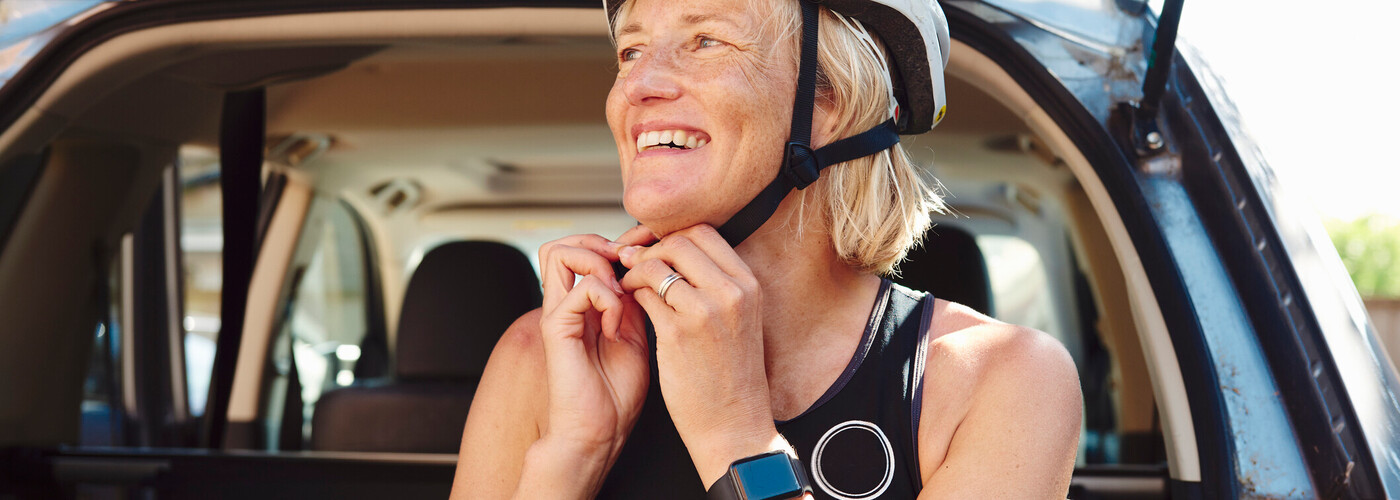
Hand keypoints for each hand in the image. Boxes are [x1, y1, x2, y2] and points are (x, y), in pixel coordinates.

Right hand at [533, 227, 655, 490]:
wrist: (599, 433)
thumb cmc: (616, 394)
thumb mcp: (635, 335)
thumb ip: (633, 302)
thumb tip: (644, 270)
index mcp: (582, 305)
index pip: (583, 250)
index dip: (615, 243)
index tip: (645, 254)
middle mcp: (565, 304)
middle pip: (563, 243)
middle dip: (600, 243)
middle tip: (628, 265)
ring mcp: (557, 315)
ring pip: (559, 253)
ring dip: (598, 263)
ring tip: (620, 292)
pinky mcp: (556, 330)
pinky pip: (578, 289)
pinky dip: (606, 299)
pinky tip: (616, 325)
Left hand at [617, 224, 783, 485]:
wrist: (734, 424)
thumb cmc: (732, 375)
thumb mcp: (739, 320)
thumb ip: (717, 285)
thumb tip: (677, 253)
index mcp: (749, 285)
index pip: (705, 233)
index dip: (672, 236)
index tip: (655, 249)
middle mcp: (731, 293)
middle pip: (680, 241)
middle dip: (650, 248)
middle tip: (632, 262)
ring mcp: (705, 312)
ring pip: (657, 265)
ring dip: (635, 270)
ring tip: (627, 284)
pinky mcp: (678, 334)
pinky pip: (643, 295)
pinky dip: (629, 292)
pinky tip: (625, 304)